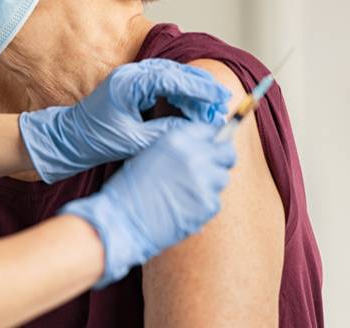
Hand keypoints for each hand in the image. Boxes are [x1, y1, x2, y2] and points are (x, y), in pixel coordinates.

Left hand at [19, 59, 230, 183]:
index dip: (199, 88)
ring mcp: (131, 78)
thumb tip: (195, 129)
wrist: (68, 139)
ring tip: (212, 107)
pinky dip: (180, 95)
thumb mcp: (134, 141)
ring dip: (192, 91)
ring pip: (171, 77)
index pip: (173, 79)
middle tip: (222, 102)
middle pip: (175, 73)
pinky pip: (162, 85)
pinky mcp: (132, 87)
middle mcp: (131, 74)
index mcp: (129, 83)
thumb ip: (165, 132)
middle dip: (201, 88)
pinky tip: (192, 108)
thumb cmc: (95, 140)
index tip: (219, 98)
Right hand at [60, 119, 236, 286]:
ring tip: (186, 194)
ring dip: (210, 185)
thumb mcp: (151, 154)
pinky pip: (215, 201)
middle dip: (221, 160)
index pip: (211, 130)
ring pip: (222, 178)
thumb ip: (179, 148)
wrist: (121, 220)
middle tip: (210, 170)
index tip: (212, 148)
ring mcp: (204, 180)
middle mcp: (194, 155)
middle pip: (227, 152)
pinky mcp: (208, 204)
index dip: (213, 141)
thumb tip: (205, 148)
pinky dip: (203, 206)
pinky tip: (183, 208)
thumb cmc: (130, 189)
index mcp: (177, 139)